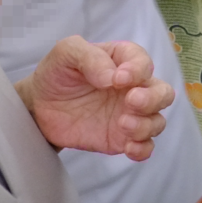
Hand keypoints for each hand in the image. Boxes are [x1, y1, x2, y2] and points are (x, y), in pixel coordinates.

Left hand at [18, 37, 172, 159]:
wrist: (39, 107)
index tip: (117, 79)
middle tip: (131, 101)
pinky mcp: (122, 138)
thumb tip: (111, 77)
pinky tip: (129, 147)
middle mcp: (134, 88)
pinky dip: (143, 149)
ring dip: (146, 125)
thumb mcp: (66, 53)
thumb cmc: (57, 74)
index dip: (137, 71)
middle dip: (152, 99)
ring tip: (122, 124)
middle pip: (163, 93)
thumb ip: (89, 56)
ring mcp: (130, 115)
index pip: (144, 63)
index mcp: (124, 62)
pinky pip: (145, 147)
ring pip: (157, 121)